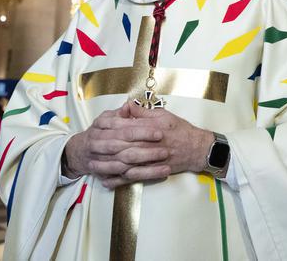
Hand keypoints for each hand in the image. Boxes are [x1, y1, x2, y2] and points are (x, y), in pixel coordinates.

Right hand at [63, 103, 170, 185]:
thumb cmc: (99, 131)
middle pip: (125, 149)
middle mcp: (99, 144)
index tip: (159, 132)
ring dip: (146, 166)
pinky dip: (138, 178)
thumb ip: (120, 113)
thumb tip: (129, 105)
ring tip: (166, 165)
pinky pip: (123, 179)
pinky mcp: (105, 174)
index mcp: (101, 126)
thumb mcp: (107, 117)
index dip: (143, 131)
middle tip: (165, 151)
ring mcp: (101, 160)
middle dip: (146, 151)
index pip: (125, 129)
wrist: (79, 151)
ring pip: (125, 166)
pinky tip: (154, 176)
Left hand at [95, 103, 213, 189]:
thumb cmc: (180, 130)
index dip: (112, 128)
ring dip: (108, 166)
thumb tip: (128, 105)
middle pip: (123, 147)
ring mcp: (150, 160)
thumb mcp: (163, 115)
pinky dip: (118, 181)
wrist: (197, 149)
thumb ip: (143, 112)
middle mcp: (149, 145)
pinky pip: (132, 178)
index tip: (98, 127)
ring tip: (93, 166)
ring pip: (125, 164)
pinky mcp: (152, 171)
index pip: (127, 128)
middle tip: (90, 148)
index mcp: (150, 129)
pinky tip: (107, 181)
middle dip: (105, 149)